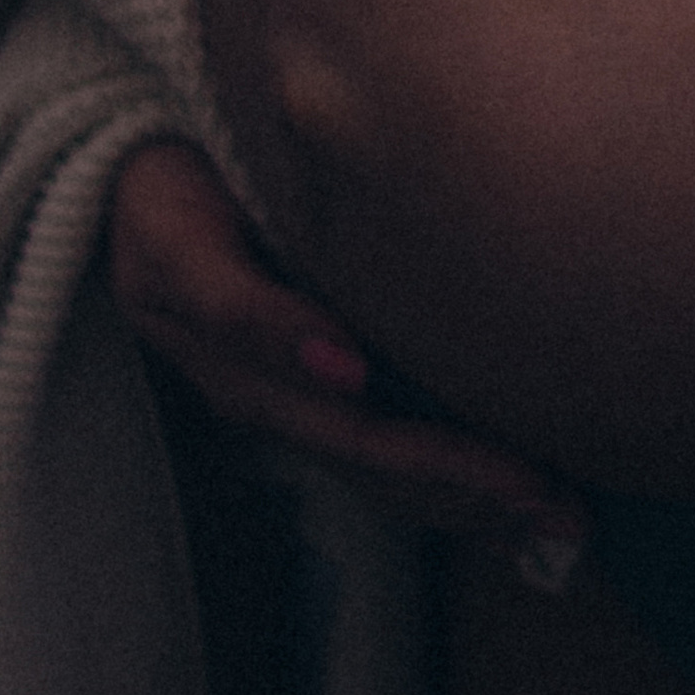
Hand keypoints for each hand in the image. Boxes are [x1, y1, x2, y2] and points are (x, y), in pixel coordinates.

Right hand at [107, 138, 581, 549]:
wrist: (125, 177)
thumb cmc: (160, 199)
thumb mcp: (180, 250)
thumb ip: (247, 312)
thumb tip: (346, 366)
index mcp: (251, 383)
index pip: (363, 441)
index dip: (440, 463)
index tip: (525, 481)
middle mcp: (282, 404)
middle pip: (389, 471)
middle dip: (478, 498)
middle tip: (570, 516)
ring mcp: (297, 395)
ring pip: (391, 471)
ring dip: (476, 499)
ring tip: (560, 514)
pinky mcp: (316, 373)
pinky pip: (387, 437)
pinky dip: (452, 467)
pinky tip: (510, 478)